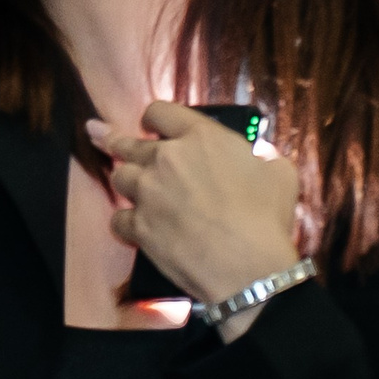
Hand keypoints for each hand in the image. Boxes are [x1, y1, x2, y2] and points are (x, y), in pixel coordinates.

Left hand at [90, 105, 301, 311]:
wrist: (248, 267)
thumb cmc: (267, 218)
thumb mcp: (279, 174)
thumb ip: (264, 157)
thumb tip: (262, 156)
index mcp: (200, 137)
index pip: (160, 111)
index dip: (154, 118)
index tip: (152, 125)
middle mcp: (167, 158)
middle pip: (127, 143)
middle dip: (113, 138)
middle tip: (98, 133)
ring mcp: (148, 193)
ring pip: (119, 177)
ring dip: (126, 181)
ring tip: (129, 186)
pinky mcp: (139, 227)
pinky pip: (118, 219)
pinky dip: (125, 222)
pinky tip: (134, 227)